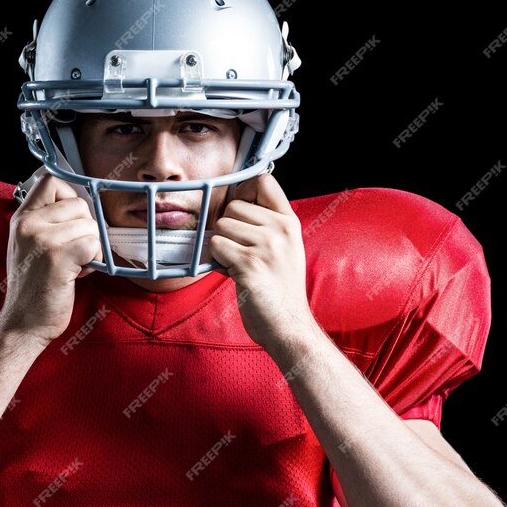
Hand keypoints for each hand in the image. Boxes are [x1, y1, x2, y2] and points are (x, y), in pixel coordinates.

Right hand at [0, 174, 100, 344]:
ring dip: (92, 247)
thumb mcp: (30, 245)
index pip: (51, 181)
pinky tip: (78, 273)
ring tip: (74, 265)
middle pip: (79, 204)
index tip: (72, 219)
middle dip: (86, 228)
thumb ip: (49, 222)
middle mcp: (29, 224)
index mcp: (21, 218)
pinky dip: (94, 260)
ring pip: (90, 225)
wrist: (22, 323)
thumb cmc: (33, 287)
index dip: (70, 195)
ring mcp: (42, 238)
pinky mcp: (58, 256)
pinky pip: (94, 244)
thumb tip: (85, 206)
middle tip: (74, 253)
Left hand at [209, 173, 316, 349]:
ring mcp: (266, 246)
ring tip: (239, 263)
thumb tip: (232, 204)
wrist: (288, 326)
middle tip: (239, 250)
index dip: (244, 191)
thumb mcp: (285, 248)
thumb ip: (266, 224)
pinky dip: (217, 260)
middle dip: (228, 228)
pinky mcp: (249, 264)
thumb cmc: (280, 290)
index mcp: (290, 222)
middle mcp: (281, 229)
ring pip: (221, 226)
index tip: (241, 212)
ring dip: (222, 245)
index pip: (263, 180)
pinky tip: (233, 273)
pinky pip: (216, 246)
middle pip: (234, 205)